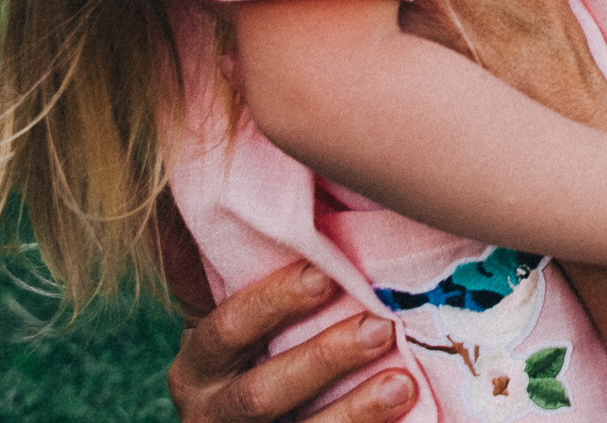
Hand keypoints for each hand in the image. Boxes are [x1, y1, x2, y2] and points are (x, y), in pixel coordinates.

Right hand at [166, 260, 415, 422]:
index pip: (225, 331)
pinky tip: (406, 411)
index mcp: (200, 366)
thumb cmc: (265, 353)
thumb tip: (317, 205)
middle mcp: (211, 413)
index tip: (325, 274)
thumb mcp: (252, 328)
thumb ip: (268, 284)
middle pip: (260, 393)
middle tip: (379, 327)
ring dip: (353, 409)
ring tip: (403, 382)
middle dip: (322, 360)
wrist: (259, 422)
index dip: (272, 303)